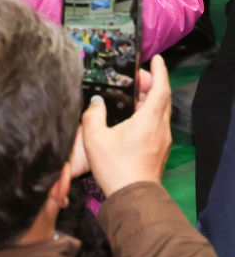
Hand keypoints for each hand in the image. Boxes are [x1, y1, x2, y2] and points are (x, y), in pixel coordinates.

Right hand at [81, 54, 170, 196]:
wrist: (132, 197)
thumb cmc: (115, 167)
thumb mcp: (95, 138)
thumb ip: (93, 114)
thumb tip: (96, 101)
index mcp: (148, 121)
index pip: (160, 89)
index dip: (159, 71)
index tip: (157, 58)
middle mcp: (160, 128)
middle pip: (162, 98)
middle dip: (153, 82)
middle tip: (136, 75)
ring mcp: (162, 140)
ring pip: (160, 111)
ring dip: (150, 98)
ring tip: (133, 92)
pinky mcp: (159, 150)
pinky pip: (157, 123)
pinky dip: (149, 112)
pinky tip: (133, 115)